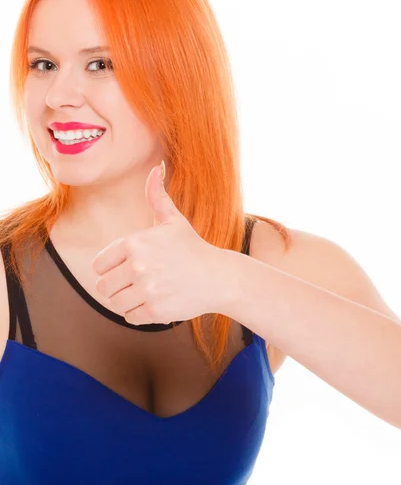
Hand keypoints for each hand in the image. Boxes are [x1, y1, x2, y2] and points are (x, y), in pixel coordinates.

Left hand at [92, 162, 224, 325]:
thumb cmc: (192, 247)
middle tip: (136, 283)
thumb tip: (156, 168)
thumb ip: (157, 196)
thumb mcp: (173, 220)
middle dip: (116, 287)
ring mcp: (147, 290)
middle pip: (103, 287)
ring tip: (143, 293)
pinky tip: (154, 302)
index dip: (110, 268)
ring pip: (114, 303)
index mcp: (134, 243)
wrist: (219, 277)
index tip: (126, 268)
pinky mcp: (155, 310)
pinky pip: (130, 317)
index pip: (98, 264)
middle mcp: (138, 266)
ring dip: (126, 301)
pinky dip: (138, 313)